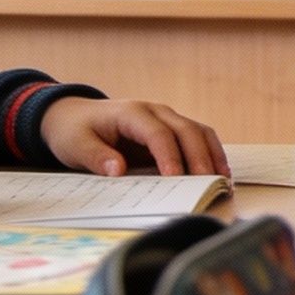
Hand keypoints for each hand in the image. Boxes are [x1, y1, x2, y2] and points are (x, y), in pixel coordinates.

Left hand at [41, 96, 227, 177]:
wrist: (72, 116)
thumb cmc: (74, 131)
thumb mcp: (75, 145)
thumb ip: (96, 157)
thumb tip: (119, 170)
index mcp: (131, 113)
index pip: (158, 134)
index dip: (169, 156)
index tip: (175, 178)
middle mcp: (155, 111)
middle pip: (186, 130)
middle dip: (199, 157)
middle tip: (208, 182)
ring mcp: (166, 118)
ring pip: (198, 131)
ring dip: (212, 154)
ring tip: (223, 178)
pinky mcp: (171, 129)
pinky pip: (198, 137)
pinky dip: (211, 152)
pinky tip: (219, 170)